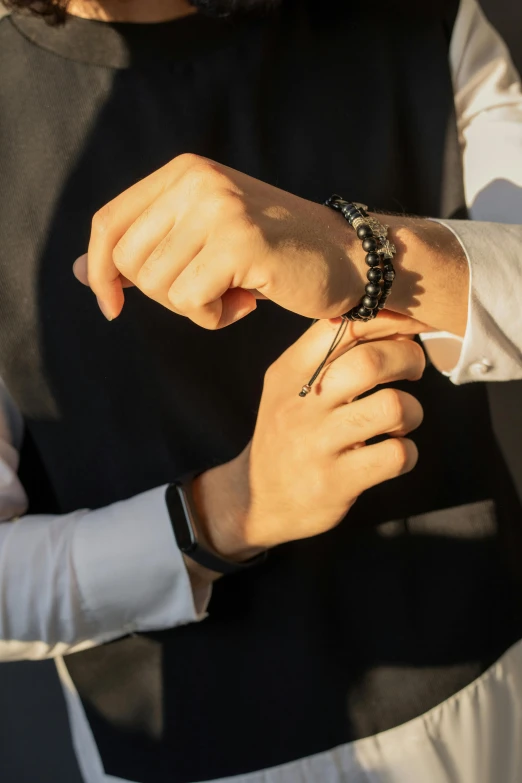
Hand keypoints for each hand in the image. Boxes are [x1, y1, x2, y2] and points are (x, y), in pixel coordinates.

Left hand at [73, 153, 365, 326]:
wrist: (347, 256)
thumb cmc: (274, 254)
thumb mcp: (203, 239)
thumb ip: (147, 247)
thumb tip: (80, 272)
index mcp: (183, 172)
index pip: (109, 223)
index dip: (100, 272)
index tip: (112, 306)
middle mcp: (196, 180)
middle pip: (128, 261)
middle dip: (161, 295)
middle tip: (208, 292)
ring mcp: (218, 208)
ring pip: (158, 287)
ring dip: (194, 308)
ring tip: (234, 293)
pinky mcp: (238, 243)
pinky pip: (190, 303)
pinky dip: (214, 317)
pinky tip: (248, 302)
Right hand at [191, 313, 424, 557]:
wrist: (258, 499)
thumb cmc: (290, 432)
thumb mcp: (290, 387)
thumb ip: (330, 353)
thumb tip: (394, 320)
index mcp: (290, 372)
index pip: (341, 326)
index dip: (386, 319)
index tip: (410, 325)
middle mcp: (300, 405)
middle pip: (371, 361)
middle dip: (409, 358)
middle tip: (414, 370)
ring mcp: (318, 445)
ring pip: (393, 407)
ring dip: (412, 411)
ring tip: (402, 420)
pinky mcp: (337, 482)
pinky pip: (396, 455)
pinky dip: (407, 451)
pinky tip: (393, 453)